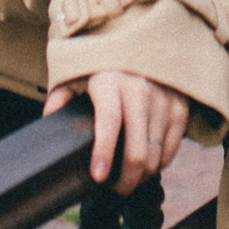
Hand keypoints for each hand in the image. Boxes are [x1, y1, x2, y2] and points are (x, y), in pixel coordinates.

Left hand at [45, 70, 188, 192]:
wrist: (142, 38)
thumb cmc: (103, 62)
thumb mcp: (77, 72)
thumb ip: (61, 97)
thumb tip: (48, 119)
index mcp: (110, 81)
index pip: (109, 121)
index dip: (104, 152)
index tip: (98, 177)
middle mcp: (140, 89)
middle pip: (138, 149)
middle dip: (126, 181)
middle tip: (115, 190)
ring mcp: (164, 99)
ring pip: (156, 155)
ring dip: (142, 176)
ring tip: (129, 178)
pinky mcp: (180, 106)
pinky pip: (171, 149)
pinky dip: (159, 163)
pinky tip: (146, 163)